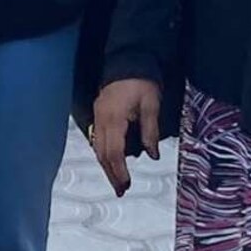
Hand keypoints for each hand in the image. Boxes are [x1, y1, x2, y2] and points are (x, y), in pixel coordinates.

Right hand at [90, 78, 163, 194]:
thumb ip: (150, 131)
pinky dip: (103, 153)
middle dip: (111, 173)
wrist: (128, 59)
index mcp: (114, 118)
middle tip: (120, 190)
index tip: (126, 185)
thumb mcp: (151, 105)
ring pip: (97, 147)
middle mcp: (101, 119)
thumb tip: (152, 155)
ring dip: (106, 165)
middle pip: (102, 153)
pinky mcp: (98, 113)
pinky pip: (97, 139)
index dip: (120, 170)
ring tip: (116, 181)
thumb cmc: (142, 81)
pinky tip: (110, 161)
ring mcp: (97, 116)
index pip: (114, 152)